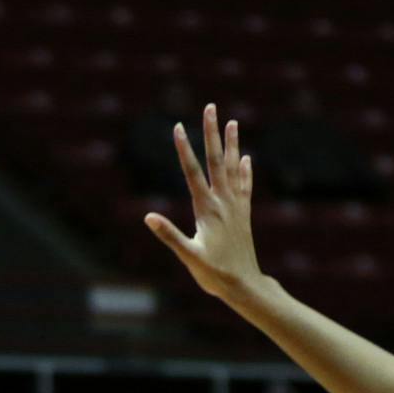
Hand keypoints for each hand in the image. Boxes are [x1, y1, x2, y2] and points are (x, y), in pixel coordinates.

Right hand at [145, 104, 270, 305]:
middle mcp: (223, 202)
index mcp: (207, 209)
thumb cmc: (214, 274)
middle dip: (211, 133)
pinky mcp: (243, 214)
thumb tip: (148, 217)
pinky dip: (244, 170)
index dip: (183, 149)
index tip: (178, 127)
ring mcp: (236, 207)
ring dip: (230, 144)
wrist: (245, 285)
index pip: (192, 172)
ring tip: (232, 122)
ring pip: (232, 168)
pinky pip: (244, 186)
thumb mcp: (188, 257)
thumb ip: (169, 235)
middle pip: (215, 161)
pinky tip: (245, 158)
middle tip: (211, 107)